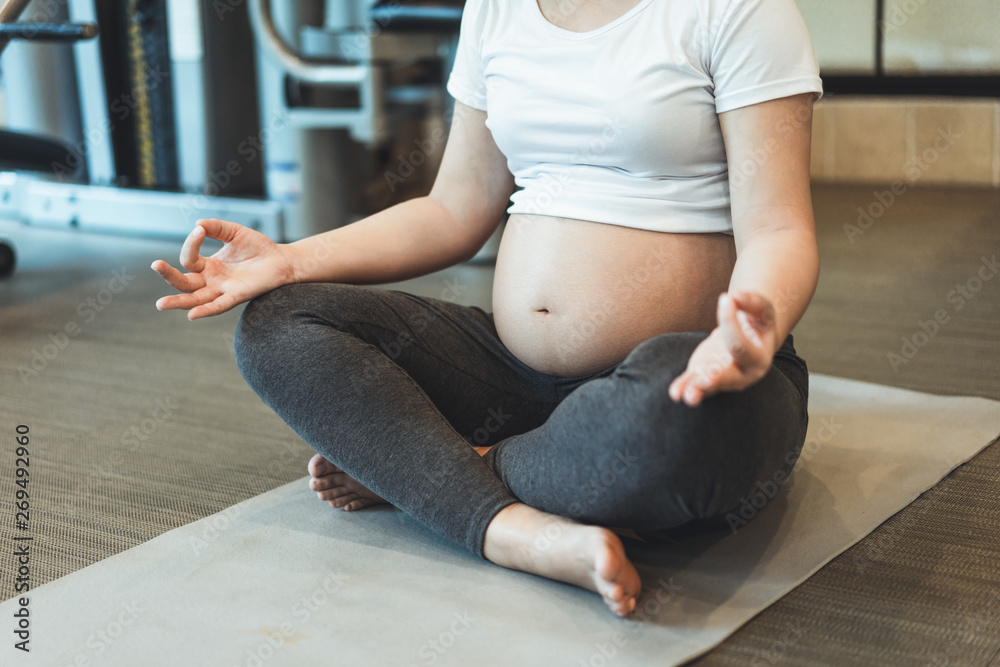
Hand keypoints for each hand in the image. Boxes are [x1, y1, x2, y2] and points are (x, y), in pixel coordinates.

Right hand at [151, 219, 296, 319]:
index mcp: (208, 265)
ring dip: (179, 301)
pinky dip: (206, 310)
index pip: (189, 258)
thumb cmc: (258, 247)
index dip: (191, 243)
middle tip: (156, 264)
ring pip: (196, 298)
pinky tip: (192, 315)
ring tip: (161, 304)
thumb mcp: (234, 232)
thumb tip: (197, 224)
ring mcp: (223, 289)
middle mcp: (212, 280)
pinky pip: (219, 306)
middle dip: (169, 275)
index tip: (200, 230)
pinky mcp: (237, 296)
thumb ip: (216, 227)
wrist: (281, 260)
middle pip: (184, 282)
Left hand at [668, 291, 778, 406]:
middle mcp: (742, 375)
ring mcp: (721, 378)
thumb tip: (733, 297)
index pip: (740, 343)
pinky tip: (675, 393)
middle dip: (718, 378)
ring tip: (689, 396)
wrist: (748, 337)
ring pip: (708, 385)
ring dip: (698, 390)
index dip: (730, 321)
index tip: (726, 298)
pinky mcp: (702, 374)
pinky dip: (683, 387)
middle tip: (708, 379)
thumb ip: (750, 302)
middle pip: (729, 377)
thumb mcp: (761, 310)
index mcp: (759, 359)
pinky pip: (692, 383)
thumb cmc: (756, 322)